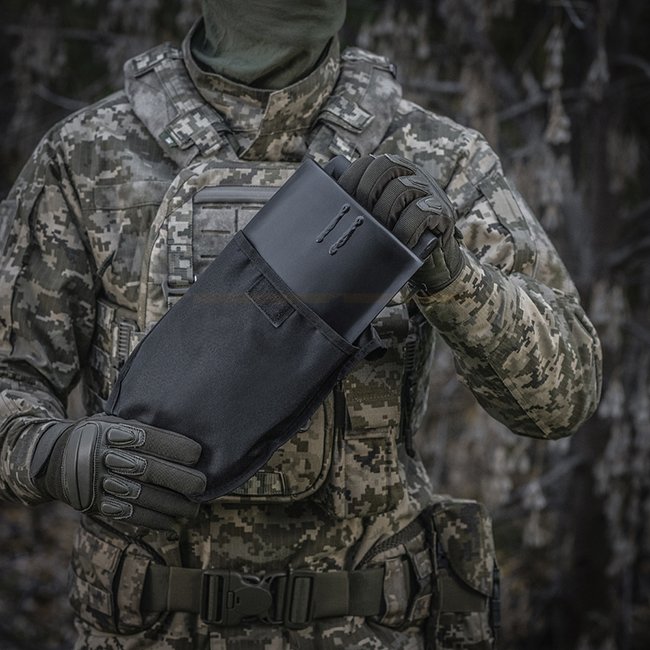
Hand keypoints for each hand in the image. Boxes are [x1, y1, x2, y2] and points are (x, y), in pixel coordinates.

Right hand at [30, 415, 205, 529]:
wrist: (52, 458)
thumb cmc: (99, 434)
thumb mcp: (112, 420)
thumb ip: (140, 425)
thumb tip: (184, 425)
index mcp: (112, 431)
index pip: (147, 438)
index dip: (173, 446)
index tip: (198, 454)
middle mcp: (104, 457)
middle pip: (146, 469)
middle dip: (178, 479)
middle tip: (202, 486)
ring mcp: (98, 483)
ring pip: (139, 496)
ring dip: (170, 505)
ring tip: (194, 510)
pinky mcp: (95, 504)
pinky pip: (126, 514)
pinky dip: (152, 520)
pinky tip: (172, 524)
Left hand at [335, 153, 464, 292]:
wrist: (431, 265)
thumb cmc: (395, 242)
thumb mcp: (374, 221)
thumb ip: (357, 208)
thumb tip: (320, 204)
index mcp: (394, 173)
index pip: (370, 162)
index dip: (352, 177)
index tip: (340, 198)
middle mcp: (412, 175)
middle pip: (386, 165)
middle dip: (367, 191)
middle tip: (362, 217)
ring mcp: (430, 192)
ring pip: (403, 187)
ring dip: (386, 212)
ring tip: (381, 233)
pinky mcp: (443, 213)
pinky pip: (423, 212)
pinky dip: (407, 228)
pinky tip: (401, 241)